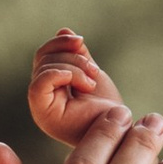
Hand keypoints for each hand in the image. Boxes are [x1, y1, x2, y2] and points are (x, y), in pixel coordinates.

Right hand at [28, 28, 122, 146]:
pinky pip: (38, 86)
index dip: (60, 43)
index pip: (43, 56)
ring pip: (44, 68)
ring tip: (93, 80)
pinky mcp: (45, 117)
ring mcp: (41, 108)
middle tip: (94, 72)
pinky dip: (60, 74)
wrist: (124, 133)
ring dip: (74, 66)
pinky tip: (83, 82)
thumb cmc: (110, 109)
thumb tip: (63, 30)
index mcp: (51, 89)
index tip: (83, 45)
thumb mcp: (92, 74)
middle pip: (42, 59)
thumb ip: (77, 56)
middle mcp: (42, 99)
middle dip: (72, 56)